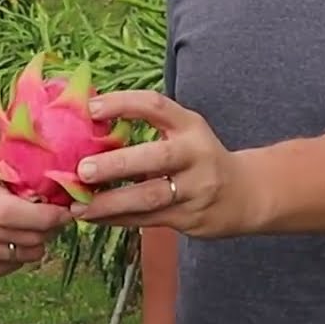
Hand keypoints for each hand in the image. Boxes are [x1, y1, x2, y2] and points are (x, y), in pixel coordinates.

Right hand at [0, 117, 73, 278]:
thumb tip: (35, 140)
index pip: (16, 213)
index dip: (47, 215)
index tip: (64, 208)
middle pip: (23, 238)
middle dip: (49, 228)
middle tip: (57, 214)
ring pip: (17, 257)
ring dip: (35, 242)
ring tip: (36, 225)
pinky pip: (1, 269)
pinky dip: (15, 256)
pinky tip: (13, 237)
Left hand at [67, 90, 248, 237]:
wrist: (245, 195)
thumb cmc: (199, 156)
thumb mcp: (184, 131)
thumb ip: (147, 125)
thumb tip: (88, 122)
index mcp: (190, 126)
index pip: (156, 106)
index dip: (123, 104)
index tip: (91, 108)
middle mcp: (195, 155)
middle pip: (156, 158)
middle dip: (117, 164)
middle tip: (83, 169)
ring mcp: (195, 189)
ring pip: (149, 197)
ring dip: (110, 202)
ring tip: (78, 206)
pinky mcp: (189, 218)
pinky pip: (147, 220)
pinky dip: (117, 219)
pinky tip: (92, 217)